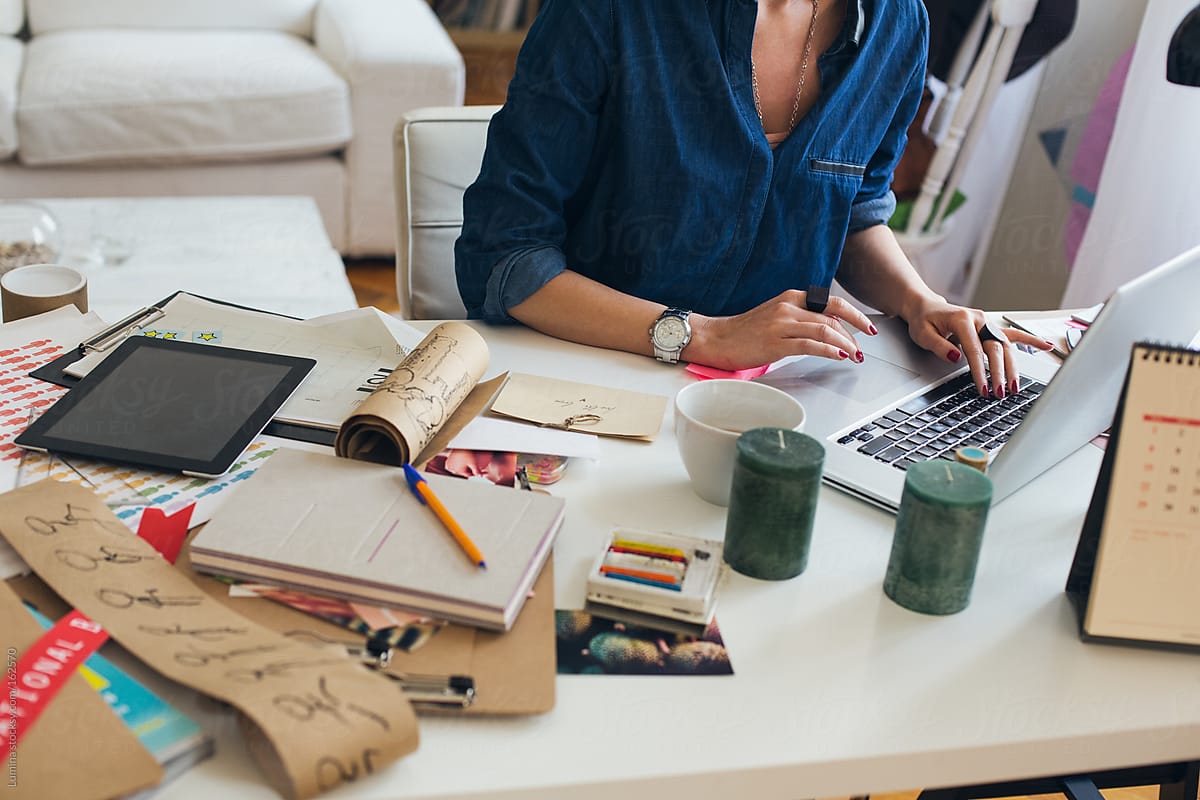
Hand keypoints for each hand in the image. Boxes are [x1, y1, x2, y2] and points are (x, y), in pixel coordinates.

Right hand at [687, 289, 877, 370]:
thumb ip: (800, 319)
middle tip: (863, 348)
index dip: (854, 315)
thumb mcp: (776, 316)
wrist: (716, 338)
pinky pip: (810, 345)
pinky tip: (838, 356)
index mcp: (790, 298)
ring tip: (854, 356)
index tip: (867, 328)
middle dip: (854, 333)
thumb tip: (828, 330)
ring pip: (825, 330)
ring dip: (845, 344)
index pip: (832, 302)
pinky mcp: (775, 342)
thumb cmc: (745, 331)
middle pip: (833, 316)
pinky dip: (829, 351)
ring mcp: (781, 324)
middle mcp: (788, 307)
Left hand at [900, 295, 1054, 396]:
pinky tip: (1045, 346)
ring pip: (1006, 346)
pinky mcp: (991, 327)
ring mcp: (987, 323)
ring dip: (1013, 367)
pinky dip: (1030, 340)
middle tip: (1001, 393)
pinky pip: (1013, 334)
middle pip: (995, 349)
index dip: (980, 371)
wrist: (926, 306)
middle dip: (999, 373)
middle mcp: (979, 320)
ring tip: (1016, 387)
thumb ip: (939, 346)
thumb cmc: (924, 320)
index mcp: (962, 320)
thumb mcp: (923, 334)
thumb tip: (956, 357)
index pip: (974, 350)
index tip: (983, 388)